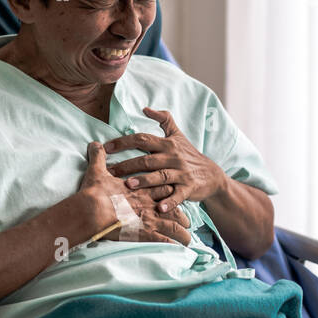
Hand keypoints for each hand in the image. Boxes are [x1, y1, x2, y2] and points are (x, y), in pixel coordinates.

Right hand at [81, 141, 190, 245]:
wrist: (91, 211)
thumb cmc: (94, 192)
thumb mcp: (96, 172)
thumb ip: (98, 158)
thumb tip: (94, 144)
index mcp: (140, 189)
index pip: (161, 186)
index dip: (169, 189)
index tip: (174, 192)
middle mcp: (148, 203)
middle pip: (172, 205)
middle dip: (180, 211)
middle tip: (186, 217)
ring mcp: (148, 218)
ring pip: (173, 225)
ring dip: (182, 232)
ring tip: (187, 238)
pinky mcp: (144, 233)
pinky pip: (164, 240)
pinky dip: (173, 243)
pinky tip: (178, 248)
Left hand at [104, 107, 226, 214]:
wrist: (212, 175)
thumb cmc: (189, 154)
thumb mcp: (178, 135)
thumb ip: (164, 119)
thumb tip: (145, 108)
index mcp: (167, 144)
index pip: (142, 139)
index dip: (123, 142)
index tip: (105, 147)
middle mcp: (174, 157)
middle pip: (147, 159)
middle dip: (127, 165)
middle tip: (109, 172)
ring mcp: (182, 173)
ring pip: (160, 176)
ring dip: (144, 181)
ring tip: (128, 185)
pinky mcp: (189, 188)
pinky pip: (178, 195)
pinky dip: (170, 202)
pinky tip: (159, 208)